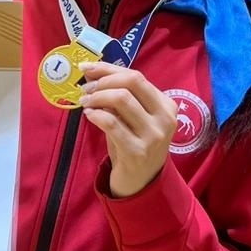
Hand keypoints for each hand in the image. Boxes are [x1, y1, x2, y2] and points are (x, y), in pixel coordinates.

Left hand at [78, 62, 177, 197]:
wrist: (141, 182)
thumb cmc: (135, 142)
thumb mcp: (131, 116)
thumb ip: (117, 94)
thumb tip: (90, 71)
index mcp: (166, 104)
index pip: (136, 76)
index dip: (108, 68)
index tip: (86, 68)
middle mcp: (165, 118)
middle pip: (132, 82)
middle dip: (103, 80)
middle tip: (85, 89)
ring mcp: (153, 136)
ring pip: (121, 99)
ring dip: (97, 97)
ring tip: (85, 102)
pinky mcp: (138, 151)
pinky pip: (112, 123)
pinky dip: (97, 115)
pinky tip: (89, 115)